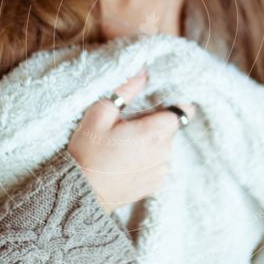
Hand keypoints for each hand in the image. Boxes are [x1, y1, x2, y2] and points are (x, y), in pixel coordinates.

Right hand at [67, 68, 195, 214]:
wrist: (81, 191)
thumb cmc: (88, 151)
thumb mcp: (100, 114)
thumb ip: (125, 90)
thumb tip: (143, 72)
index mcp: (153, 132)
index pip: (182, 111)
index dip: (171, 105)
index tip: (155, 106)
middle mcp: (163, 152)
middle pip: (171, 128)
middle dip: (155, 123)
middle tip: (129, 126)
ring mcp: (161, 170)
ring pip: (165, 145)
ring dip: (152, 141)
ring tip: (125, 145)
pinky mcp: (156, 183)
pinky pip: (159, 162)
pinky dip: (148, 158)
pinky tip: (127, 160)